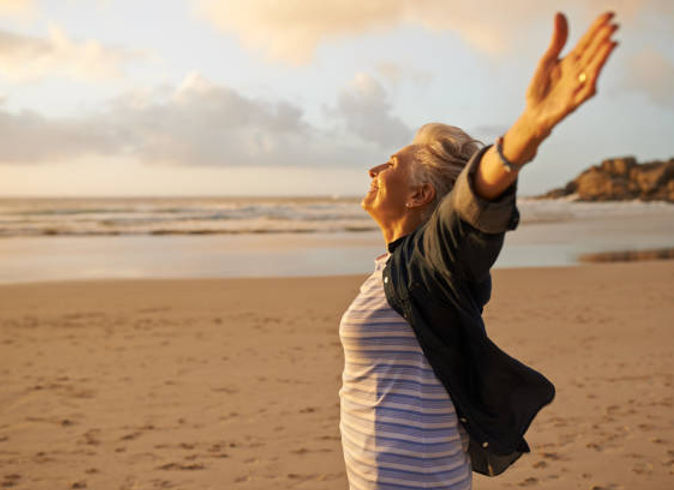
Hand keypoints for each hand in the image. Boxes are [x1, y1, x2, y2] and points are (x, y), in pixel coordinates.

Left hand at [524, 12, 618, 137]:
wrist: (533, 113)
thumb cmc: (541, 87)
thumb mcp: (547, 59)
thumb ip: (557, 40)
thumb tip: (559, 14)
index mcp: (572, 60)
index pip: (587, 41)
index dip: (597, 28)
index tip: (609, 14)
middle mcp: (578, 71)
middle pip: (592, 53)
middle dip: (603, 40)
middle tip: (613, 25)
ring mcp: (578, 86)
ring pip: (593, 69)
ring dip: (602, 57)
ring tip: (610, 43)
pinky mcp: (574, 101)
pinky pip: (585, 91)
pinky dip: (591, 81)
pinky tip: (596, 71)